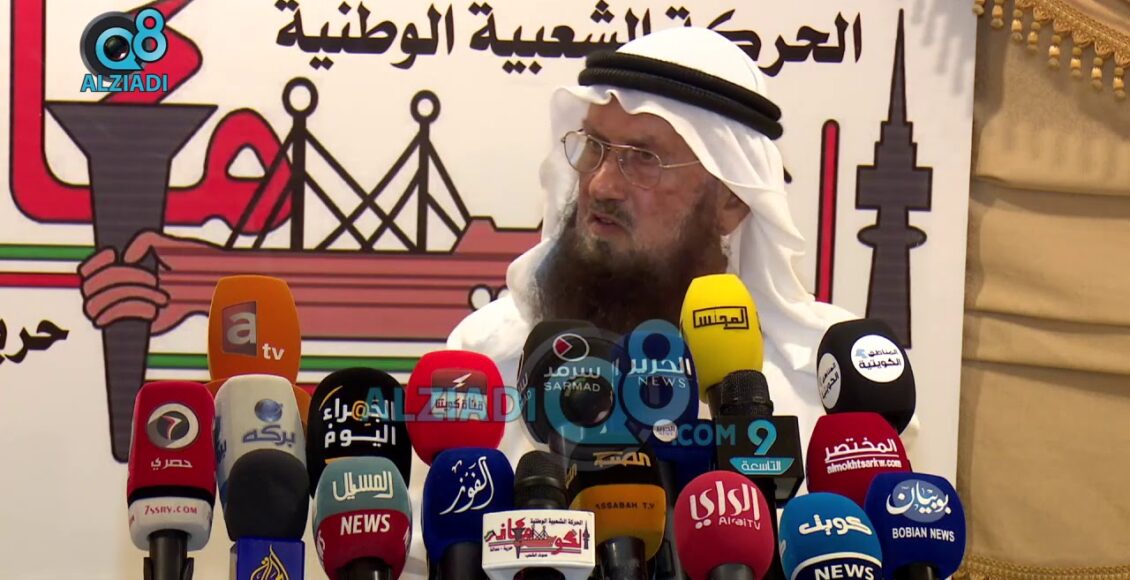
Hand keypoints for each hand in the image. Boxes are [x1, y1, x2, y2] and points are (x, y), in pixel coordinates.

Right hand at [78, 231, 215, 334]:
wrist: (211, 286)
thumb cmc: (192, 263)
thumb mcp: (168, 244)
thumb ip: (144, 240)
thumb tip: (125, 258)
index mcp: (121, 269)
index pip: (87, 271)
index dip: (94, 263)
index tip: (113, 253)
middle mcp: (117, 290)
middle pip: (89, 287)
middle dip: (120, 278)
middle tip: (154, 277)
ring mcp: (124, 308)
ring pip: (96, 304)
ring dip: (129, 294)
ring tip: (161, 293)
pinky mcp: (134, 324)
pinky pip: (114, 318)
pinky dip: (133, 309)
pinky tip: (155, 308)